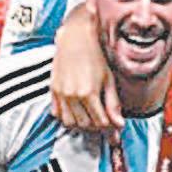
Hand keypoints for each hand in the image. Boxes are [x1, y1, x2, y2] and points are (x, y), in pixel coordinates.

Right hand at [49, 6, 121, 131]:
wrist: (76, 38)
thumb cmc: (94, 56)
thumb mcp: (109, 80)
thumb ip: (113, 104)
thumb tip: (119, 124)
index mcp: (88, 93)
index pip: (101, 122)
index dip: (111, 130)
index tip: (116, 132)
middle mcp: (72, 95)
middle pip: (86, 125)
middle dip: (98, 128)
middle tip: (106, 124)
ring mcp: (60, 93)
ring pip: (70, 123)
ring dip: (82, 125)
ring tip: (92, 118)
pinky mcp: (53, 90)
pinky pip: (57, 114)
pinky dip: (67, 118)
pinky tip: (76, 113)